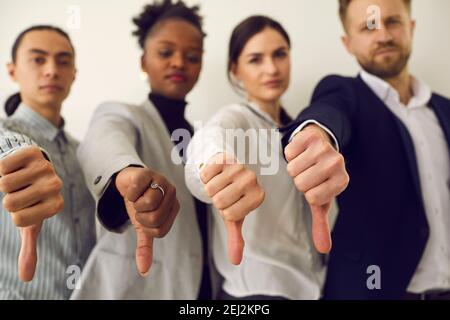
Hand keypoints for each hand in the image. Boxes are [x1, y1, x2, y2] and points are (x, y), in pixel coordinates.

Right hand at [0, 146, 63, 281]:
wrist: (32, 168)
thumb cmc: (30, 200)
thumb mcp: (30, 223)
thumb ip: (30, 249)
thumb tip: (26, 278)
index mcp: (55, 205)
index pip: (19, 219)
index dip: (15, 214)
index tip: (26, 208)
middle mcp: (55, 186)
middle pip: (10, 202)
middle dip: (8, 199)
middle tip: (21, 193)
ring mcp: (46, 168)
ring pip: (4, 184)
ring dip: (5, 183)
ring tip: (20, 180)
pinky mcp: (33, 153)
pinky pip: (3, 166)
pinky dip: (3, 168)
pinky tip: (17, 167)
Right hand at [115, 167, 178, 276]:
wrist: (129, 181)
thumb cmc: (139, 204)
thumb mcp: (142, 227)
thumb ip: (145, 247)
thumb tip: (144, 271)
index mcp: (174, 208)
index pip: (159, 230)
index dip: (146, 228)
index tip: (142, 218)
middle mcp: (171, 194)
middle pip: (154, 218)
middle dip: (140, 216)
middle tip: (138, 208)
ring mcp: (161, 181)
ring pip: (147, 203)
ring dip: (134, 203)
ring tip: (137, 197)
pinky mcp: (147, 173)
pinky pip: (136, 190)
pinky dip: (129, 193)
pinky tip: (133, 188)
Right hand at [200, 153, 264, 264]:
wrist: (228, 168)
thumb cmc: (232, 195)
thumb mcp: (234, 217)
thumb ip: (236, 238)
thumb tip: (235, 262)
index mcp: (258, 197)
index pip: (230, 214)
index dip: (224, 210)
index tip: (230, 202)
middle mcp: (252, 180)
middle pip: (219, 200)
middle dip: (216, 199)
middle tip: (223, 192)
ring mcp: (240, 167)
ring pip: (211, 188)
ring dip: (210, 187)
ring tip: (219, 182)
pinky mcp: (226, 157)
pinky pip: (206, 174)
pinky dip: (205, 175)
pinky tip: (215, 173)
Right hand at [285, 125, 348, 253]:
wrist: (320, 146)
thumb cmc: (319, 178)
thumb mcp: (320, 200)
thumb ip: (321, 224)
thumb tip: (323, 249)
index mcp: (342, 181)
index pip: (312, 197)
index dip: (307, 193)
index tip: (314, 186)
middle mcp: (337, 163)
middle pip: (301, 182)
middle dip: (299, 179)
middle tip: (308, 173)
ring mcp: (325, 147)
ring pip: (293, 167)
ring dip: (294, 167)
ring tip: (304, 163)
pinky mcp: (312, 136)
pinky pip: (289, 151)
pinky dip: (290, 153)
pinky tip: (300, 151)